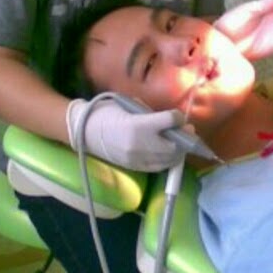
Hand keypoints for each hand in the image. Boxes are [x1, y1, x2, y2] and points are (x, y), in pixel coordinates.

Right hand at [66, 98, 184, 171]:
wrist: (84, 132)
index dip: (177, 118)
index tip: (177, 116)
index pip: (169, 121)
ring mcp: (139, 158)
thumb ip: (150, 113)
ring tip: (181, 142)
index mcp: (139, 125)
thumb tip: (168, 119)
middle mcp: (141, 144)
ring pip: (170, 159)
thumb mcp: (129, 105)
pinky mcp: (136, 167)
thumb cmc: (106, 113)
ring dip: (179, 151)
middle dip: (184, 137)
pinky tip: (169, 152)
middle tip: (187, 130)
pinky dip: (168, 160)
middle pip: (175, 145)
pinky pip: (159, 167)